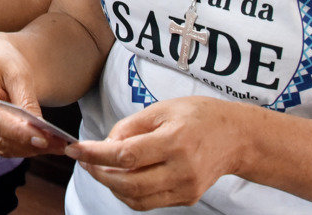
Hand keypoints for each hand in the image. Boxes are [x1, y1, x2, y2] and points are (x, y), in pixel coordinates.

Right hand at [0, 33, 68, 157]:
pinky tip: (44, 144)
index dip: (18, 133)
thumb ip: (27, 101)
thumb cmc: (5, 59)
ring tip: (57, 145)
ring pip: (2, 146)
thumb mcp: (19, 73)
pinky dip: (24, 147)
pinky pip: (3, 146)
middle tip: (60, 145)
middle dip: (30, 144)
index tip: (43, 139)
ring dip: (29, 149)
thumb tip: (39, 130)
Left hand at [66, 96, 244, 210]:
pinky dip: (128, 193)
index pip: (125, 155)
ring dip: (111, 185)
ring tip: (101, 168)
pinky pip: (149, 202)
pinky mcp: (187, 198)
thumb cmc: (198, 116)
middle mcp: (181, 169)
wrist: (236, 137)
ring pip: (136, 198)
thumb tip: (105, 144)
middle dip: (98, 173)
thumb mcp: (162, 108)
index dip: (95, 154)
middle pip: (127, 183)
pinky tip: (121, 177)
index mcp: (174, 141)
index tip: (75, 149)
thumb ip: (130, 126)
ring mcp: (185, 188)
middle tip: (84, 160)